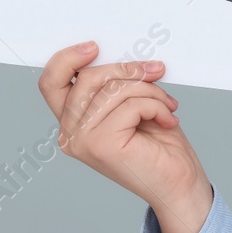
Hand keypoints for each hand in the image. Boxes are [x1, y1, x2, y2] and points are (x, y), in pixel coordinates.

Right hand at [37, 42, 212, 232]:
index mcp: (72, 124)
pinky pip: (131, 104)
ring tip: (167, 105)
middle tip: (156, 71)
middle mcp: (70, 134)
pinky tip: (168, 119)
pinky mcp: (102, 145)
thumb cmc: (161, 149)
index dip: (67, 59)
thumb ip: (116, 87)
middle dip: (128, 70)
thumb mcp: (133, 106)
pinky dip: (157, 106)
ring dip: (150, 91)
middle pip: (89, 78)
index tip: (94, 46)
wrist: (180, 186)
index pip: (51, 83)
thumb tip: (123, 56)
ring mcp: (82, 141)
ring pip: (114, 89)